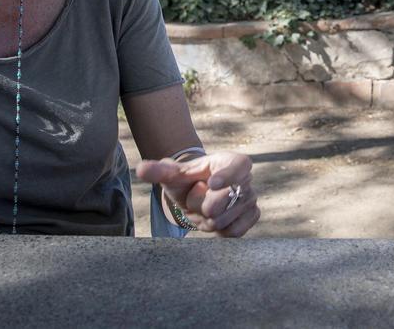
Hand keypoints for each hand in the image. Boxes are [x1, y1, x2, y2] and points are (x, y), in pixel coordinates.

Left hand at [136, 150, 258, 236]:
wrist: (198, 194)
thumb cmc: (188, 180)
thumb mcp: (173, 174)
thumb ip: (160, 171)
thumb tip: (141, 169)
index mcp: (232, 161)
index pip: (238, 166)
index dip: (228, 175)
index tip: (212, 182)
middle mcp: (246, 179)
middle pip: (220, 202)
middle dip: (198, 204)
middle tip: (196, 197)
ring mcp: (251, 199)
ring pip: (222, 220)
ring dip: (205, 219)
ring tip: (203, 208)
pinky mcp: (252, 217)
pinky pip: (234, 232)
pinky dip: (218, 230)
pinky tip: (213, 220)